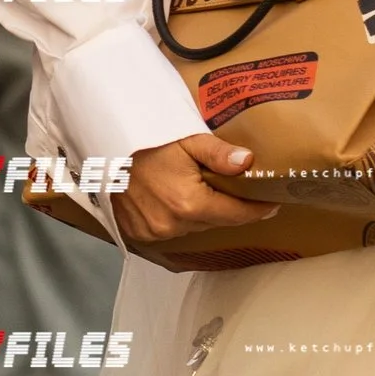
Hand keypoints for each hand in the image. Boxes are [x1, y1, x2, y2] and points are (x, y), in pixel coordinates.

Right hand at [115, 128, 278, 255]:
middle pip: (217, 221)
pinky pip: (174, 229)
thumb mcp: (185, 140)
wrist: (102, 154)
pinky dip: (181, 217)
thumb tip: (248, 162)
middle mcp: (174, 224)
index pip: (236, 214)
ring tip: (207, 191)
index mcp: (190, 203)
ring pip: (196, 226)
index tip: (272, 203)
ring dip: (205, 213)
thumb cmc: (144, 144)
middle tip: (243, 191)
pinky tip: (179, 199)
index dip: (257, 209)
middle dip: (231, 207)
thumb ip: (218, 153)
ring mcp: (156, 233)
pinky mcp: (141, 235)